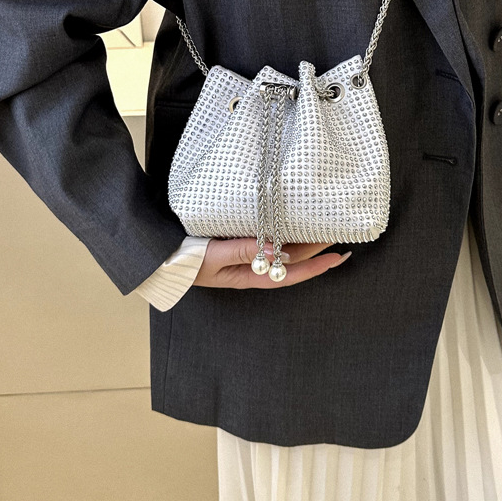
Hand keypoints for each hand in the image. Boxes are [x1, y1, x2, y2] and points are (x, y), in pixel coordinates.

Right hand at [193, 238, 351, 288]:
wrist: (160, 257)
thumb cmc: (183, 261)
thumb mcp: (213, 257)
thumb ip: (243, 251)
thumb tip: (276, 249)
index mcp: (248, 276)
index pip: (289, 273)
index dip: (315, 266)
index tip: (337, 257)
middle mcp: (252, 267)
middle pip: (291, 260)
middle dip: (316, 249)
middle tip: (340, 234)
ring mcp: (246, 255)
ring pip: (283, 249)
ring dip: (305, 240)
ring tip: (327, 227)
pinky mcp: (239, 241)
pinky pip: (269, 239)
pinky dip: (286, 232)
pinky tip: (296, 224)